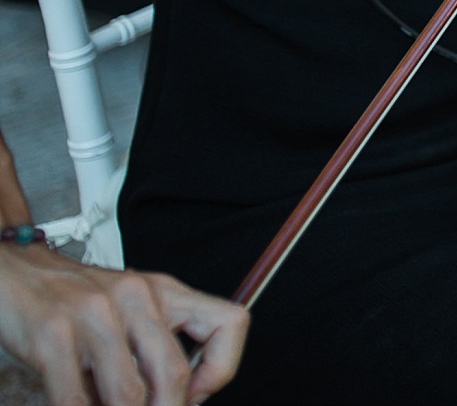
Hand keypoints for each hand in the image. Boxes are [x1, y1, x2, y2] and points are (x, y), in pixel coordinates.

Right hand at [0, 246, 247, 405]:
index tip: (196, 395)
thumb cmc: (76, 297)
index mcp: (164, 291)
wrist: (17, 270)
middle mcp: (136, 298)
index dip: (221, 369)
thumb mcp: (132, 308)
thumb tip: (184, 398)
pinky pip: (76, 399)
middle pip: (173, 373)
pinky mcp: (53, 335)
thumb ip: (159, 345)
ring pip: (128, 393)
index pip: (229, 323)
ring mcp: (93, 316)